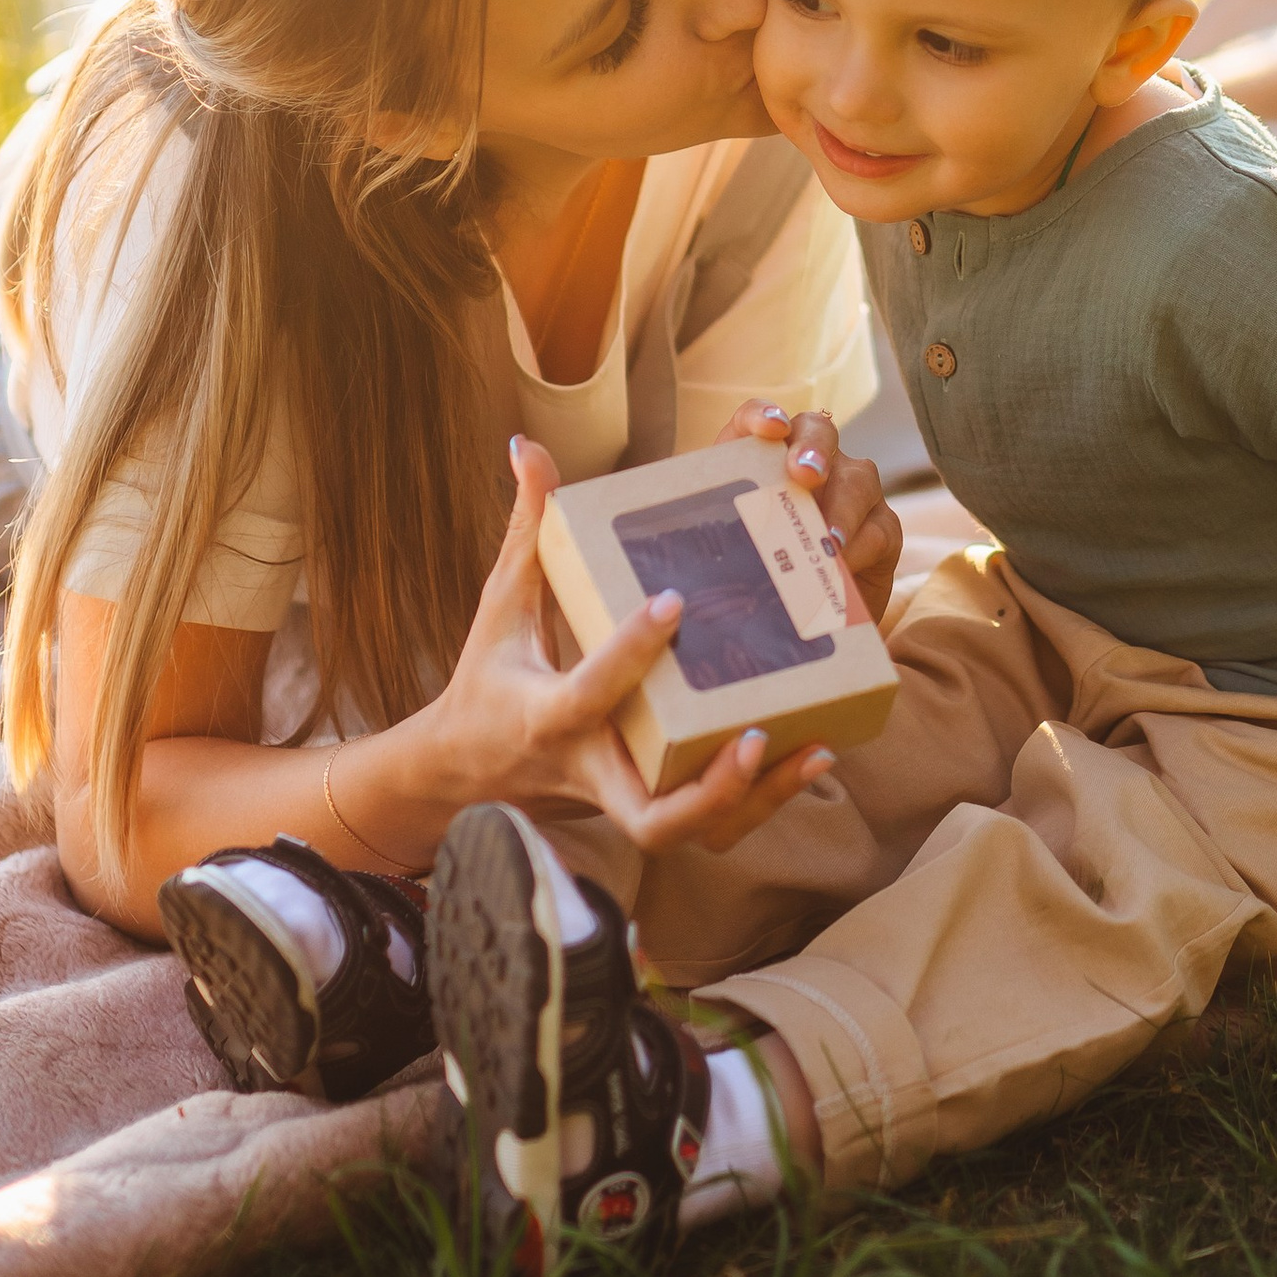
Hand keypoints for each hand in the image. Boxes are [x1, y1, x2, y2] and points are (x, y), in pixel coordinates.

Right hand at [425, 440, 835, 857]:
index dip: (630, 651)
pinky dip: (759, 799)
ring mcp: (619, 798)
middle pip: (650, 813)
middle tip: (759, 732)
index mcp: (547, 715)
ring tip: (813, 745)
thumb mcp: (501, 605)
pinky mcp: (646, 808)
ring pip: (687, 829)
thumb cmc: (489, 678)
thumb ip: (529, 529)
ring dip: (751, 798)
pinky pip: (707, 825)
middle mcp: (588, 770)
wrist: (464, 772)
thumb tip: (526, 447)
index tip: (675, 601)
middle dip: (707, 784)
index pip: (590, 690)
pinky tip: (813, 750)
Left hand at [721, 399, 901, 622]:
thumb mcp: (728, 555)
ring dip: (840, 508)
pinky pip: (879, 526)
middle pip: (818, 431)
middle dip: (812, 449)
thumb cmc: (754, 579)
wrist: (799, 621)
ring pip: (857, 478)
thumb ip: (713, 539)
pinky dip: (859, 547)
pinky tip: (841, 566)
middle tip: (804, 476)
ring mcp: (853, 489)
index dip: (762, 415)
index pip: (758, 417)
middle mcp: (812, 460)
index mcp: (762, 458)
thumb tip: (680, 561)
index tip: (769, 429)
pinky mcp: (881, 527)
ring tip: (828, 540)